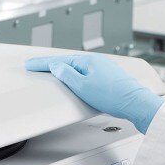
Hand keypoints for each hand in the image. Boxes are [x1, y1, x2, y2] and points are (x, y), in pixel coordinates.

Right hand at [25, 54, 163, 133]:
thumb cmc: (112, 96)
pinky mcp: (107, 78)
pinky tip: (73, 79)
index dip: (41, 63)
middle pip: (67, 62)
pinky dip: (74, 75)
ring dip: (62, 70)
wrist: (135, 103)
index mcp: (87, 61)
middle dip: (50, 64)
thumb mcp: (82, 86)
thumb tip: (56, 66)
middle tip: (35, 66)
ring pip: (76, 68)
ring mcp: (102, 69)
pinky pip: (85, 73)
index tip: (29, 63)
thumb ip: (66, 75)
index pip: (58, 61)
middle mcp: (95, 62)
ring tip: (50, 71)